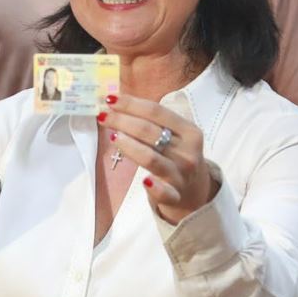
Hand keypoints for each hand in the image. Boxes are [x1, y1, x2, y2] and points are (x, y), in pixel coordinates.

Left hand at [99, 97, 215, 223]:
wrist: (194, 190)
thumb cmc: (176, 156)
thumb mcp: (176, 135)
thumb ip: (154, 121)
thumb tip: (116, 104)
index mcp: (190, 131)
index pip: (156, 112)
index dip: (131, 104)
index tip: (110, 100)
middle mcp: (188, 152)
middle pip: (149, 131)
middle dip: (122, 121)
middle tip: (103, 116)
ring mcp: (181, 175)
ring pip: (151, 158)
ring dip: (129, 146)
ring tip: (113, 137)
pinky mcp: (175, 196)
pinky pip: (164, 192)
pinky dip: (154, 187)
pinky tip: (144, 181)